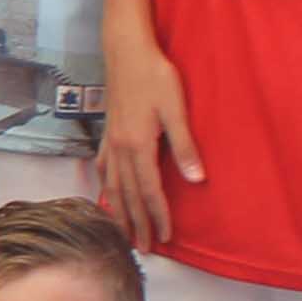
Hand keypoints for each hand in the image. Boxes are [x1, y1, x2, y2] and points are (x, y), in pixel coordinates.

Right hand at [92, 37, 201, 247]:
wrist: (126, 52)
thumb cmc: (155, 76)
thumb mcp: (176, 109)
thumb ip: (184, 146)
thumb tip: (197, 179)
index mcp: (138, 146)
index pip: (150, 191)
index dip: (159, 215)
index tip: (166, 237)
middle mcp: (120, 150)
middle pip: (128, 196)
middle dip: (137, 224)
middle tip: (143, 248)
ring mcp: (111, 143)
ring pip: (113, 187)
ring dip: (119, 213)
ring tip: (123, 233)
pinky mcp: (108, 134)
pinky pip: (104, 171)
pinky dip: (105, 189)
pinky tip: (107, 196)